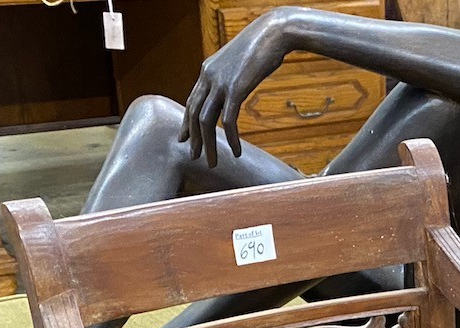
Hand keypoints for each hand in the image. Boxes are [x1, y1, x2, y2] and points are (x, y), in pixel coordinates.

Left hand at [181, 12, 289, 165]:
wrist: (274, 33)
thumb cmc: (262, 47)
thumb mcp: (240, 62)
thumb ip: (230, 77)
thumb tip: (232, 90)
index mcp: (207, 70)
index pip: (191, 101)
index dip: (186, 122)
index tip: (185, 139)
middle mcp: (208, 76)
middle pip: (194, 114)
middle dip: (194, 138)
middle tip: (194, 157)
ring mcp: (220, 82)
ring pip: (206, 121)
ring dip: (209, 145)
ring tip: (213, 162)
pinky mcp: (235, 89)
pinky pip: (228, 121)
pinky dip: (231, 139)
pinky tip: (236, 152)